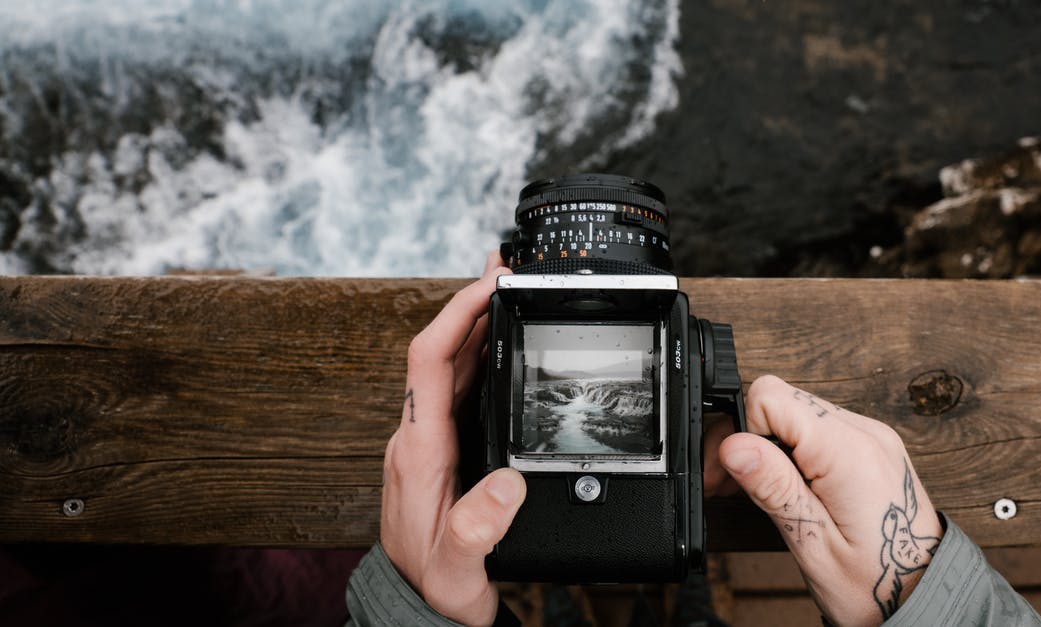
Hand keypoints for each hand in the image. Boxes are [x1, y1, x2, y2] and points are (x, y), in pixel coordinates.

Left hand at [379, 252, 525, 626]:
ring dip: (473, 328)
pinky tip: (499, 353)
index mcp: (420, 451)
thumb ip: (480, 526)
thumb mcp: (462, 565)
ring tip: (503, 296)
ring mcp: (426, 443)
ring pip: (447, 369)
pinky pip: (455, 391)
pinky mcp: (438, 452)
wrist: (419, 610)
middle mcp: (417, 438)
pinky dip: (478, 360)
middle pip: (439, 352)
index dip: (457, 315)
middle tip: (503, 272)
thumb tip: (507, 481)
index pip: (430, 361)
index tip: (488, 286)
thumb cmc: (437, 587)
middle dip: (469, 306)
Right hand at [715, 375, 942, 625]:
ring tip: (757, 490)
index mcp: (849, 454)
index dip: (742, 431)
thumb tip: (735, 445)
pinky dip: (793, 450)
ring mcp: (871, 438)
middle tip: (729, 484)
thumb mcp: (812, 543)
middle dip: (748, 438)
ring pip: (797, 411)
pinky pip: (819, 428)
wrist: (924, 596)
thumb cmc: (874, 583)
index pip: (771, 398)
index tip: (731, 472)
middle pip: (782, 399)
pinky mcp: (871, 446)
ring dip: (769, 445)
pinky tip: (786, 485)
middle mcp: (865, 434)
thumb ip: (774, 488)